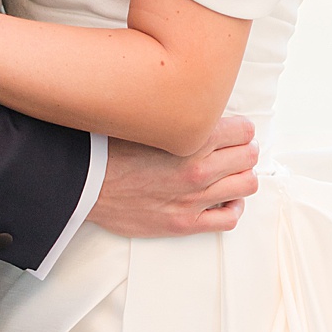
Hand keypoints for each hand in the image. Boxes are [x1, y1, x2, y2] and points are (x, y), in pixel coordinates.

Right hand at [87, 115, 259, 237]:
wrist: (83, 184)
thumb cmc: (107, 149)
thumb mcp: (143, 121)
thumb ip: (174, 116)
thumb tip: (193, 109)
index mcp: (190, 139)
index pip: (243, 130)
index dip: (238, 128)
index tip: (231, 130)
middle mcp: (198, 169)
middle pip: (249, 156)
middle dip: (243, 150)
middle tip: (231, 149)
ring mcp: (194, 199)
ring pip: (246, 185)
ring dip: (241, 176)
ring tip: (228, 173)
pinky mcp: (185, 222)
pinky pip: (230, 218)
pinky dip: (232, 206)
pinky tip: (222, 198)